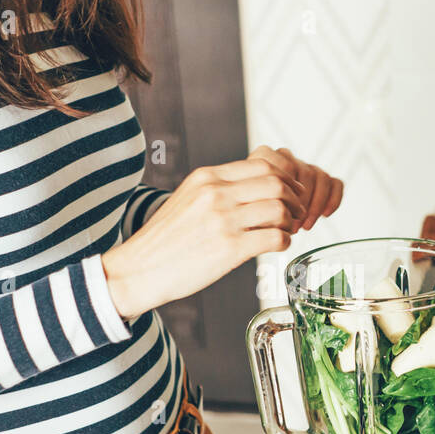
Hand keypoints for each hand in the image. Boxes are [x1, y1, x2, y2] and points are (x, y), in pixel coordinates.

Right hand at [103, 147, 343, 319]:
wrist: (138, 270)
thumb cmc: (164, 240)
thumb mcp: (188, 199)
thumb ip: (218, 190)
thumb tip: (255, 187)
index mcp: (207, 177)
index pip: (263, 163)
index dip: (286, 177)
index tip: (291, 190)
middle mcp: (216, 194)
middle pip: (276, 183)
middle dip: (295, 198)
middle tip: (296, 212)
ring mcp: (223, 220)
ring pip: (279, 209)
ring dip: (290, 221)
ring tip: (285, 230)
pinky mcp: (229, 248)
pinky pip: (274, 238)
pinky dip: (284, 241)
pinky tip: (277, 246)